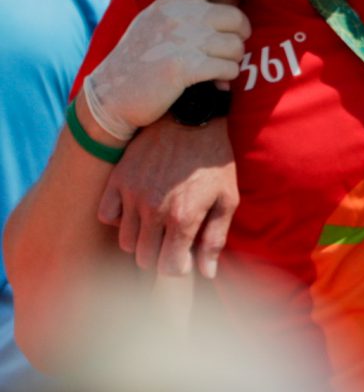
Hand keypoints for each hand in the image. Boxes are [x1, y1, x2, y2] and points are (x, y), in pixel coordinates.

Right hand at [83, 0, 252, 136]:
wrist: (109, 94)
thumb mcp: (152, 21)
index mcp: (171, 1)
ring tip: (220, 68)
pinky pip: (228, 69)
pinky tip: (217, 83)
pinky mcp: (185, 68)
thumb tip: (226, 10)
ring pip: (236, 46)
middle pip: (235, 17)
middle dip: (241, 35)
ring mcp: (182, 41)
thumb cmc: (137, 59)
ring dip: (234, 61)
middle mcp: (178, 16)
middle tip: (232, 49)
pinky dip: (227, 78)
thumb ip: (183, 11)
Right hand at [98, 117, 237, 278]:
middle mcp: (153, 210)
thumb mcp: (227, 198)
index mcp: (183, 217)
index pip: (168, 268)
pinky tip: (138, 209)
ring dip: (141, 239)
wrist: (192, 118)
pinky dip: (120, 219)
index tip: (185, 256)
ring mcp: (131, 195)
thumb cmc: (214, 160)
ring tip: (158, 223)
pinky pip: (107, 216)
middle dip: (160, 255)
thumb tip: (206, 274)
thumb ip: (215, 238)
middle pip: (144, 258)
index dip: (178, 267)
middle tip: (172, 240)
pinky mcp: (117, 181)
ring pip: (125, 241)